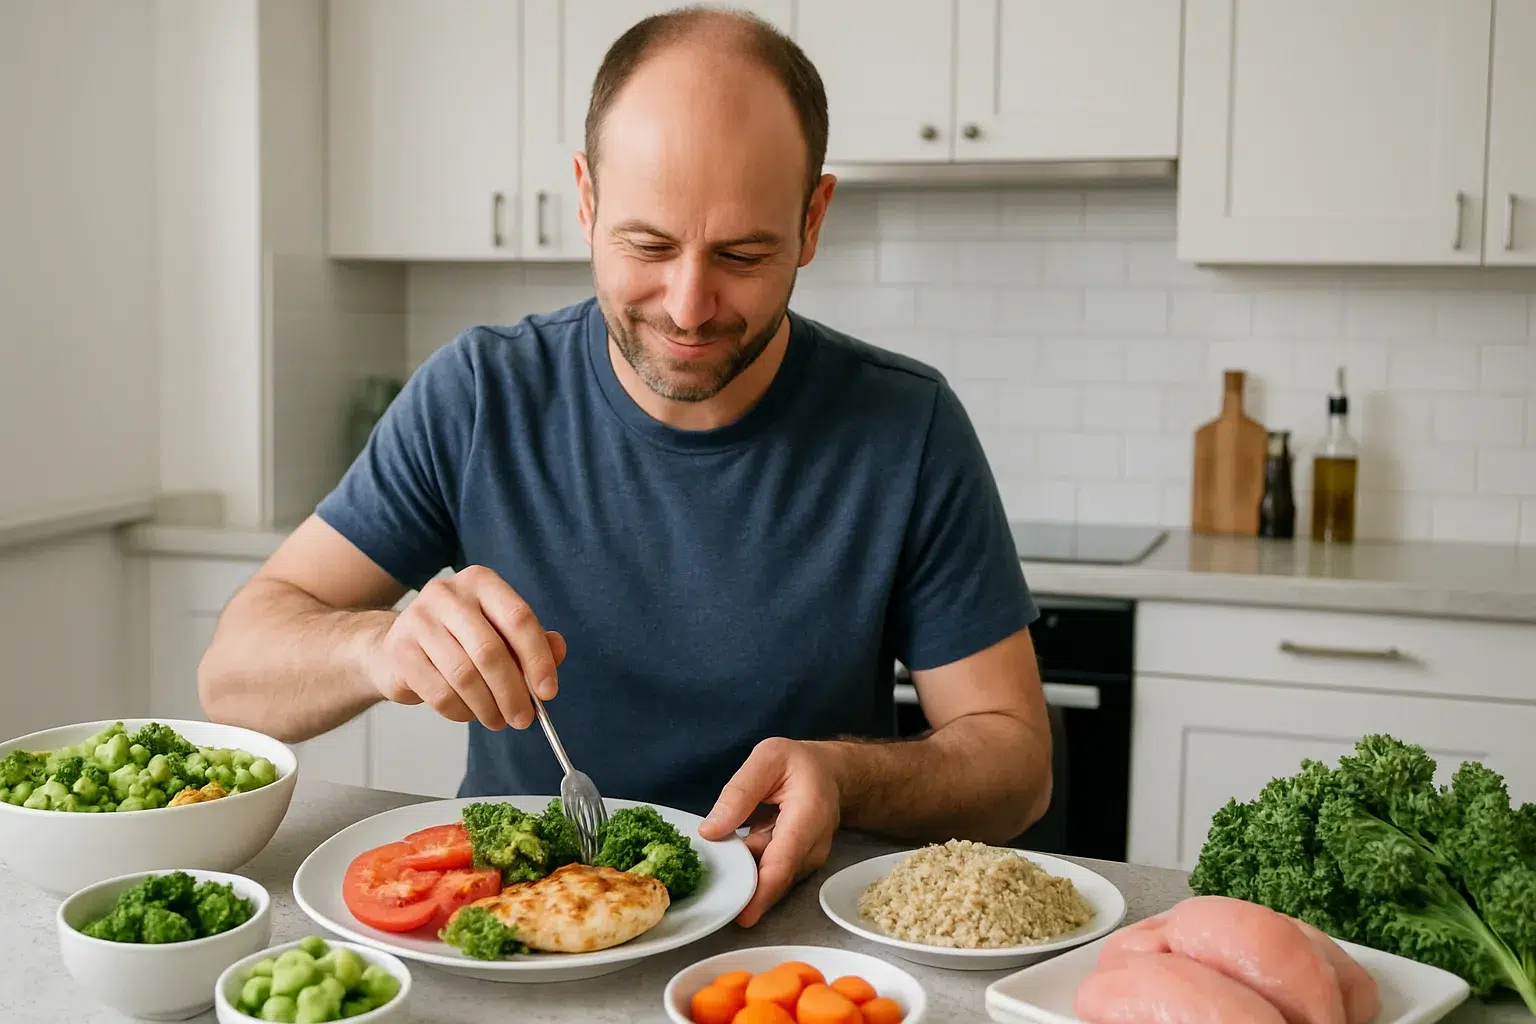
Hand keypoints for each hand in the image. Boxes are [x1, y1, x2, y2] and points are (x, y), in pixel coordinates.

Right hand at [365, 565, 567, 730]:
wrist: (399, 645)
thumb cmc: (459, 638)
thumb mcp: (499, 631)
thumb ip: (533, 640)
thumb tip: (558, 651)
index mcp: (481, 581)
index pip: (518, 619)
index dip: (538, 659)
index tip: (548, 692)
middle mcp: (447, 594)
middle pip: (490, 651)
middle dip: (513, 693)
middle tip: (523, 720)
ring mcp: (418, 620)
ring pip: (465, 676)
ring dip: (488, 707)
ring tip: (497, 720)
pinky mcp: (399, 650)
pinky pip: (440, 693)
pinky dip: (461, 712)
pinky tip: (469, 714)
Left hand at [697, 737, 842, 927]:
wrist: (832, 774)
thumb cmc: (800, 764)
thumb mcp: (768, 758)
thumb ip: (739, 791)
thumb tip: (710, 831)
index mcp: (808, 817)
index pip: (783, 863)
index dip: (761, 892)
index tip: (742, 916)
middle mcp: (813, 847)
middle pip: (773, 877)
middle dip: (741, 882)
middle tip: (708, 877)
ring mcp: (808, 861)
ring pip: (769, 877)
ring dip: (743, 871)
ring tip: (722, 851)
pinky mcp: (799, 867)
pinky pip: (770, 874)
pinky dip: (750, 868)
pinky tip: (736, 852)